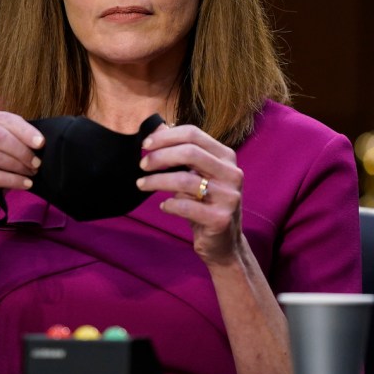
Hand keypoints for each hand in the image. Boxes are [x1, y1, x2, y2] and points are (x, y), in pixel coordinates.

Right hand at [0, 108, 42, 227]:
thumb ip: (11, 139)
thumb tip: (38, 141)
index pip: (2, 118)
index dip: (24, 130)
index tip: (41, 143)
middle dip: (21, 150)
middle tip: (36, 163)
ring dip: (17, 166)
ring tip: (31, 174)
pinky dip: (10, 180)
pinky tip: (24, 184)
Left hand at [135, 124, 244, 265]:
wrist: (224, 243)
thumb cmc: (205, 203)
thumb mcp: (197, 175)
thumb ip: (181, 154)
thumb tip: (156, 130)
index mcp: (226, 157)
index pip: (194, 134)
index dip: (166, 136)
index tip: (145, 144)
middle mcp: (232, 173)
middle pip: (190, 152)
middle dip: (160, 156)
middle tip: (142, 164)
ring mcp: (229, 197)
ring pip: (185, 180)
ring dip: (157, 180)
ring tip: (142, 184)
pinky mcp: (220, 219)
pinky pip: (185, 206)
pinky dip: (169, 204)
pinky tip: (163, 206)